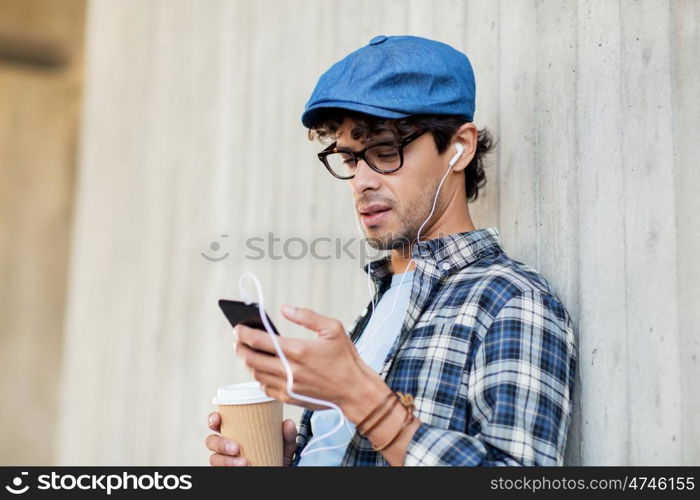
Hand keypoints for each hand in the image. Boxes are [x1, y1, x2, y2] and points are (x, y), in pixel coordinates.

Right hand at [205, 412, 297, 465]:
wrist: (278, 470)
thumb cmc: (277, 453)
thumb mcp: (285, 444)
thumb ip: (288, 434)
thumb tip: (288, 423)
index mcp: (235, 430)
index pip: (217, 422)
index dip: (213, 418)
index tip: (217, 419)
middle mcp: (226, 444)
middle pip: (211, 441)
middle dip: (220, 444)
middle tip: (236, 448)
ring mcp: (225, 460)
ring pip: (214, 459)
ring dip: (226, 461)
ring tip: (244, 462)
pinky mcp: (227, 471)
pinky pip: (220, 471)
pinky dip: (229, 469)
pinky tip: (242, 469)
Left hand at [234, 305, 380, 413]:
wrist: (355, 391)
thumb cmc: (346, 359)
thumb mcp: (333, 328)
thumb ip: (307, 316)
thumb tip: (284, 309)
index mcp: (298, 350)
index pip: (259, 340)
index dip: (244, 333)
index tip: (237, 327)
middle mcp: (289, 370)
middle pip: (251, 358)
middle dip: (240, 347)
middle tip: (238, 340)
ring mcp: (288, 386)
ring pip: (256, 373)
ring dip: (249, 362)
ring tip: (249, 352)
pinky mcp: (289, 398)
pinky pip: (265, 387)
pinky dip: (260, 377)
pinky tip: (264, 369)